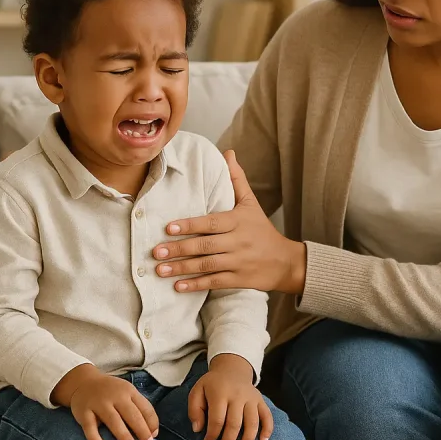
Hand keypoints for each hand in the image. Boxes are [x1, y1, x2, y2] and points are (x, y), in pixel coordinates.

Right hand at [55, 364, 159, 439]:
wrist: (83, 381)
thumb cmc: (111, 391)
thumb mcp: (127, 392)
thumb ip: (139, 408)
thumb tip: (153, 432)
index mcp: (129, 391)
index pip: (145, 407)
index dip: (151, 422)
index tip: (153, 435)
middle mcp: (115, 396)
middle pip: (131, 414)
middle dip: (141, 429)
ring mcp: (99, 403)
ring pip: (113, 420)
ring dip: (123, 435)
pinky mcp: (84, 411)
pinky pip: (89, 426)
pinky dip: (94, 438)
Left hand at [153, 150, 306, 294]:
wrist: (285, 262)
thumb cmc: (262, 230)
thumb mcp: (251, 203)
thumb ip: (237, 180)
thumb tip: (228, 153)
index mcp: (238, 221)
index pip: (211, 223)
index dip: (190, 225)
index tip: (168, 228)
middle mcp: (238, 242)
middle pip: (205, 246)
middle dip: (178, 249)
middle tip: (155, 251)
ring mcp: (238, 262)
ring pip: (207, 265)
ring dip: (181, 268)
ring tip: (159, 270)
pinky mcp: (239, 280)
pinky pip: (214, 282)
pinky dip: (196, 285)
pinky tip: (178, 286)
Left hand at [189, 354, 273, 439]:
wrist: (232, 369)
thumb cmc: (213, 384)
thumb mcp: (197, 391)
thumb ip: (194, 409)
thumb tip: (198, 429)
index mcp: (220, 393)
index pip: (217, 419)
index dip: (212, 434)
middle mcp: (237, 395)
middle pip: (234, 424)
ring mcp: (251, 398)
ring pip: (252, 422)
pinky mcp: (260, 400)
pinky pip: (267, 416)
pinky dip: (267, 429)